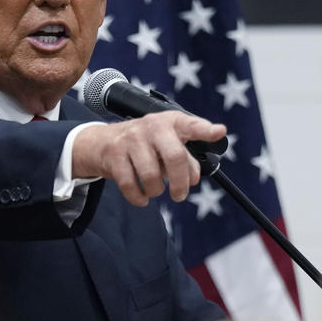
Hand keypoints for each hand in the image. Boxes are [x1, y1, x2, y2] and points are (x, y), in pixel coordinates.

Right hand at [72, 112, 226, 205]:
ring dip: (156, 190)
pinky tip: (142, 197)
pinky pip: (130, 185)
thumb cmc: (145, 144)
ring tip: (155, 189)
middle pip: (174, 156)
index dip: (206, 130)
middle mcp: (152, 127)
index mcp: (171, 122)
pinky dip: (139, 198)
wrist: (103, 141)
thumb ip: (186, 159)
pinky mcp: (114, 155)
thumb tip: (193, 178)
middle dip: (180, 182)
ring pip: (151, 175)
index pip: (191, 125)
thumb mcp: (167, 144)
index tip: (219, 132)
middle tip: (180, 195)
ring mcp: (131, 139)